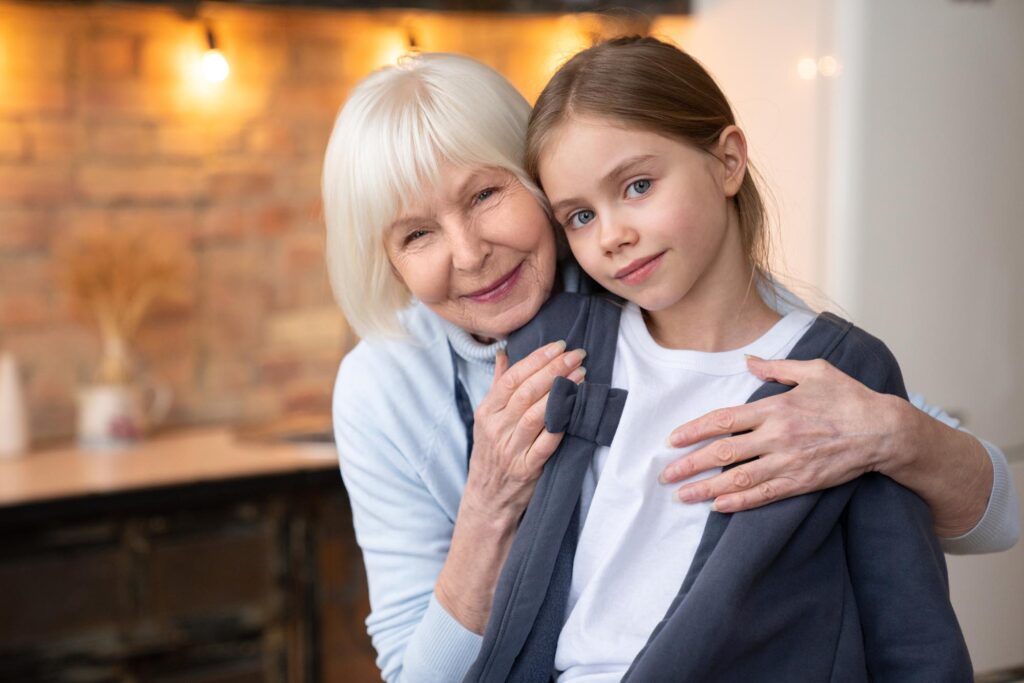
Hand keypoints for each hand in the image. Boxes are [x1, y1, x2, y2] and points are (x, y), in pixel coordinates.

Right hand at [463, 340, 586, 519]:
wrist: (488, 498)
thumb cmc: (492, 453)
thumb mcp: (487, 419)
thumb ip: (498, 385)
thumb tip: (504, 353)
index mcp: (486, 412)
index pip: (511, 379)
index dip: (536, 360)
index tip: (558, 346)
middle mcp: (496, 429)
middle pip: (526, 393)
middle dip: (554, 370)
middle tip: (576, 355)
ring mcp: (511, 450)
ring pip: (536, 415)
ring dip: (561, 392)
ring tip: (581, 375)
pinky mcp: (527, 469)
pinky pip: (547, 443)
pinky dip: (561, 424)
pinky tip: (575, 407)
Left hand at [660, 356, 899, 512]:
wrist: (885, 431)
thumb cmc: (849, 398)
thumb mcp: (814, 370)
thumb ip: (776, 367)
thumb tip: (748, 360)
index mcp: (775, 407)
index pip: (723, 420)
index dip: (693, 431)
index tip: (672, 440)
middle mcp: (776, 436)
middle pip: (723, 452)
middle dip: (690, 464)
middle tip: (665, 475)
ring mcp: (788, 461)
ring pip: (738, 478)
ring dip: (706, 488)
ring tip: (682, 495)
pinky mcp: (801, 482)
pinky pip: (764, 495)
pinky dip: (739, 502)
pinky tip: (718, 506)